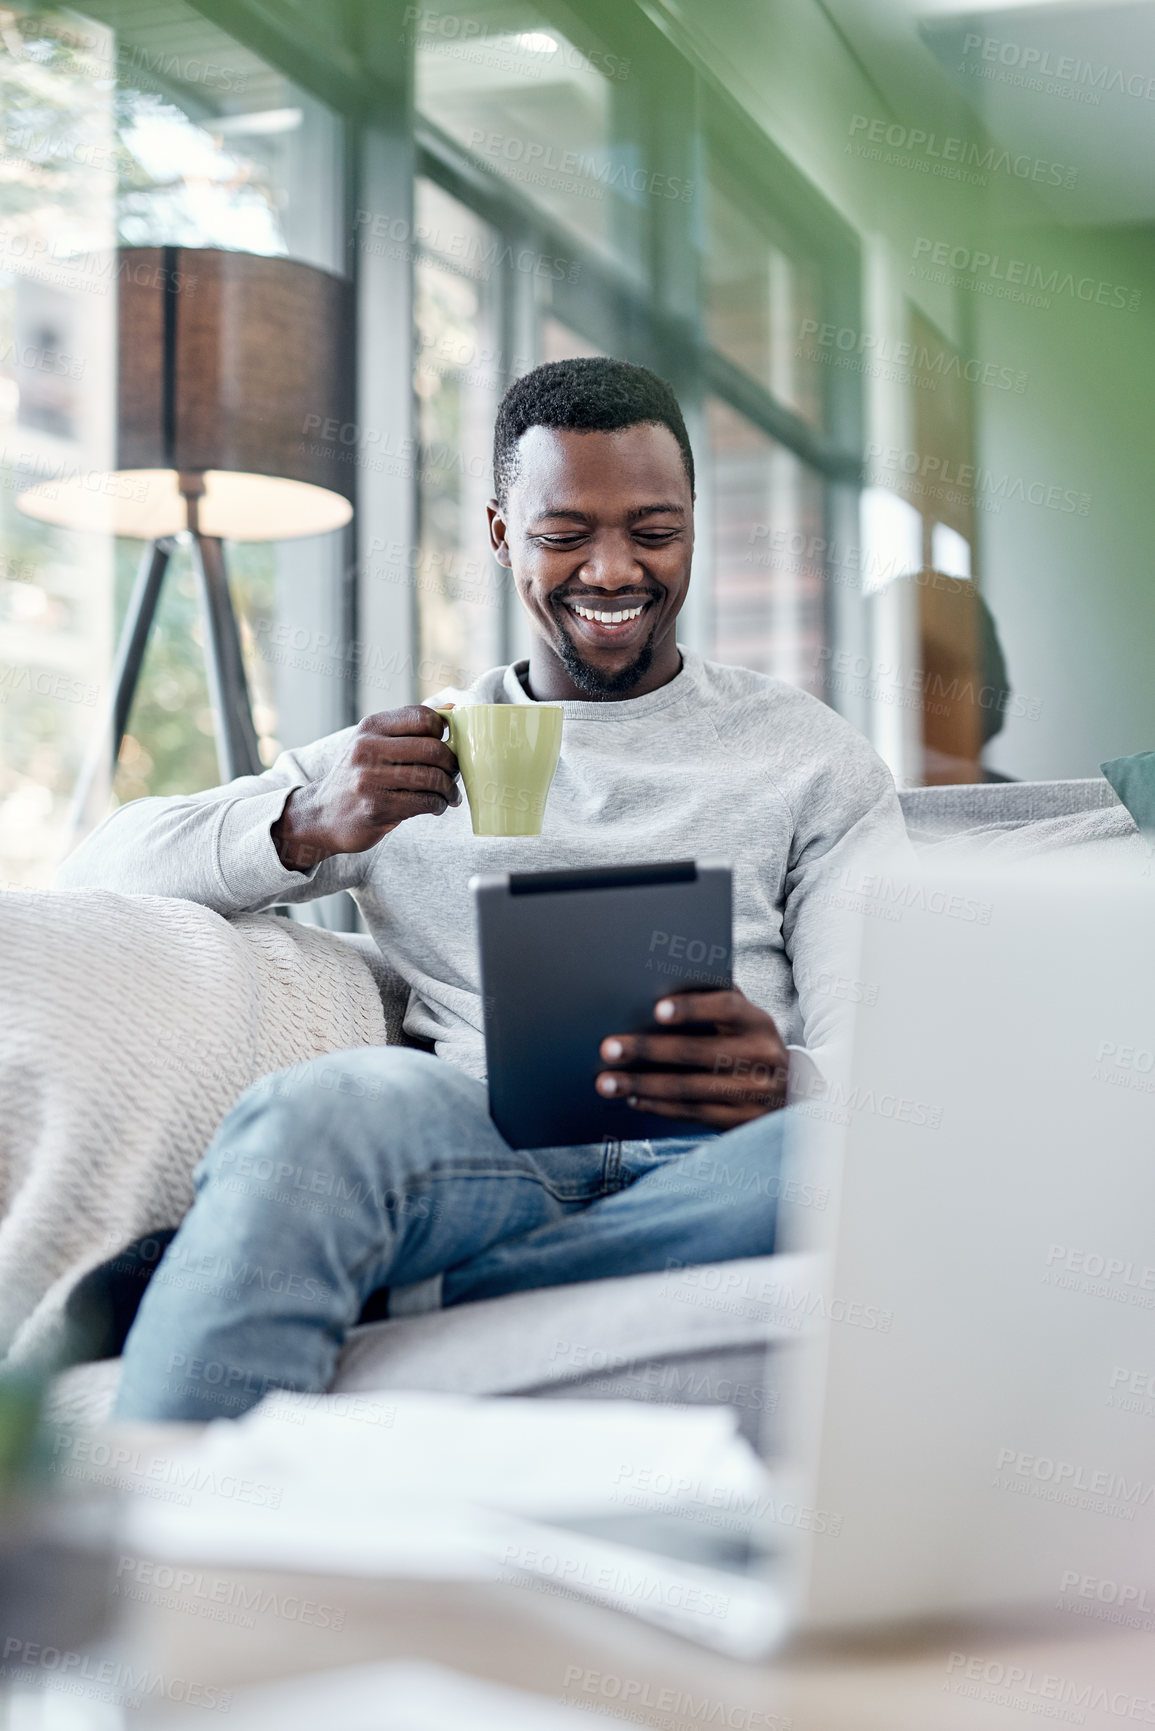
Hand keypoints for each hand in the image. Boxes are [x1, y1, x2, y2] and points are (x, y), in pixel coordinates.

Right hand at [272, 706, 459, 870]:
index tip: (445, 745)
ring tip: (448, 794)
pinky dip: (439, 805)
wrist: (323, 814)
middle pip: (433, 749)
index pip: (423, 717)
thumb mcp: (373, 743)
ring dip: (449, 788)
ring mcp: (370, 779)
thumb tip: (453, 710)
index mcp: (371, 727)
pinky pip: (425, 802)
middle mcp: (367, 749)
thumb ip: (409, 728)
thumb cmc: (358, 776)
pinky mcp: (377, 807)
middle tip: (453, 773)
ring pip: (432, 778)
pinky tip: (436, 806)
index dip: (443, 732)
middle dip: (452, 764)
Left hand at [596, 988, 788, 1126]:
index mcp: (758, 1022)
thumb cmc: (751, 1043)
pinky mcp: (741, 1121)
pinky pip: (692, 1113)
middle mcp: (761, 1057)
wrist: (795, 1092)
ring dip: (642, 1085)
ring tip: (607, 1081)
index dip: (693, 1008)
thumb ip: (714, 1001)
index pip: (727, 1008)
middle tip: (609, 1048)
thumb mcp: (745, 1020)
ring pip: (688, 1089)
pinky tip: (633, 1098)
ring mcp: (753, 1093)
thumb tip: (662, 987)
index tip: (657, 1010)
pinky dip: (658, 1106)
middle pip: (697, 1052)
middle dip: (647, 1050)